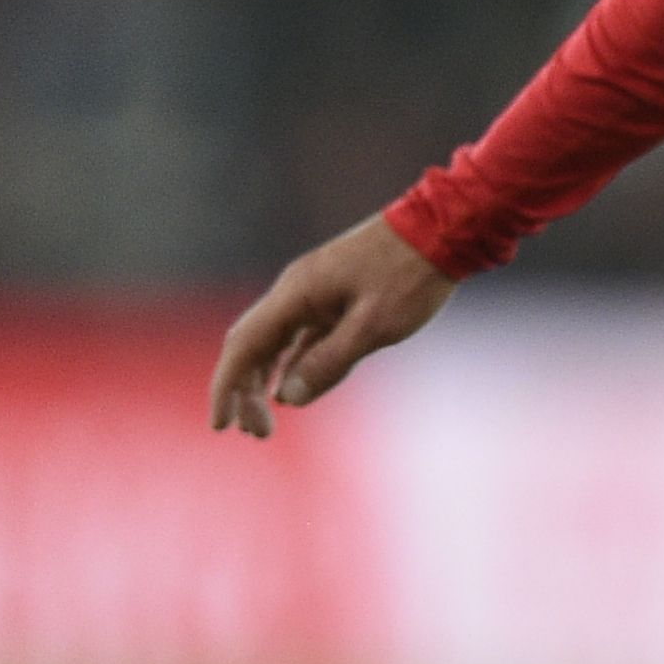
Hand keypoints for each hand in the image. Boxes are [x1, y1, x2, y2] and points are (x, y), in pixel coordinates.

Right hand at [210, 213, 455, 437]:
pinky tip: (291, 391)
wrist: (444, 229)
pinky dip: (292, 366)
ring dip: (267, 382)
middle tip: (258, 433)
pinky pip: (302, 339)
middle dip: (246, 392)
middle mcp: (296, 292)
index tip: (220, 425)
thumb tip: (288, 398)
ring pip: (276, 344)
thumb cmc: (411, 275)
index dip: (227, 386)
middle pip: (253, 347)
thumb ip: (329, 361)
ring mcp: (315, 295)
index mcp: (296, 293)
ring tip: (268, 422)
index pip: (244, 345)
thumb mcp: (375, 325)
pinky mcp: (335, 300)